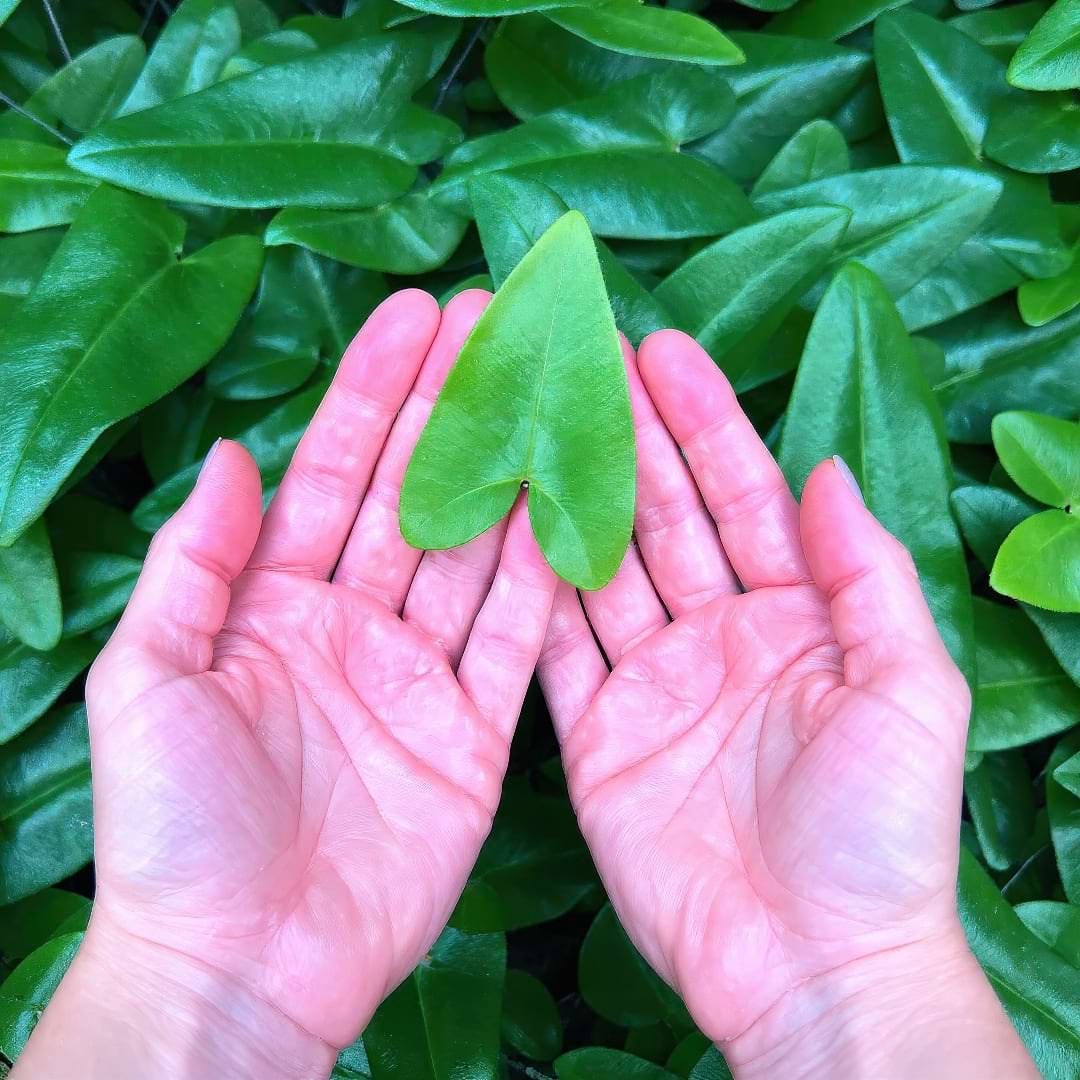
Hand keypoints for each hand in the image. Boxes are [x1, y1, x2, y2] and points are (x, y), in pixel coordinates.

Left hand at [16, 289, 555, 1078]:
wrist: (238, 964)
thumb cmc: (174, 827)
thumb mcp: (147, 679)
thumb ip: (193, 562)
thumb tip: (231, 453)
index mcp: (274, 603)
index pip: (337, 472)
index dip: (376, 393)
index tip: (417, 317)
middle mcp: (356, 624)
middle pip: (417, 495)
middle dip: (456, 406)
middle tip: (499, 322)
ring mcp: (420, 677)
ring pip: (478, 554)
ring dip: (514, 473)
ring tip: (554, 390)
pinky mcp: (472, 735)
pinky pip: (516, 641)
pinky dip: (544, 576)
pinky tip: (572, 505)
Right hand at [538, 331, 1035, 1077]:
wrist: (812, 965)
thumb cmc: (880, 833)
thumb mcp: (910, 693)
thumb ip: (871, 579)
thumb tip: (826, 472)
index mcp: (798, 615)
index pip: (742, 494)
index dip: (704, 421)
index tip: (660, 350)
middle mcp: (718, 634)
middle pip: (663, 514)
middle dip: (626, 435)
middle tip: (579, 360)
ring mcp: (651, 682)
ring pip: (602, 567)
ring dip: (569, 496)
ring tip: (526, 420)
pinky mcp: (598, 735)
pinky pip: (558, 647)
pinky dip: (530, 590)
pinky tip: (500, 525)